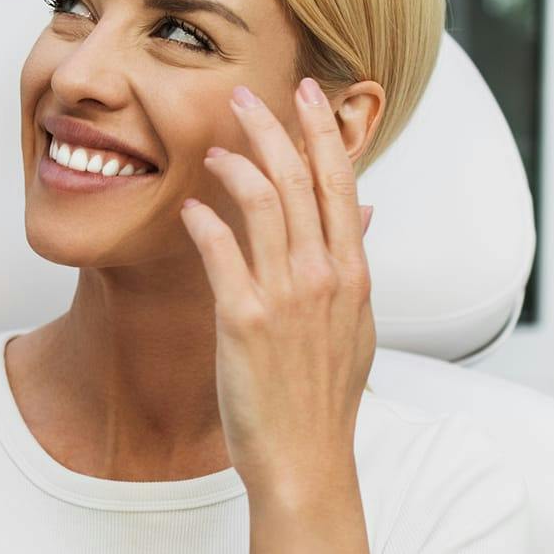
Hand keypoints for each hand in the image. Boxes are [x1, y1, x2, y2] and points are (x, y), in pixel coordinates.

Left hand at [178, 78, 375, 499]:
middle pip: (300, 178)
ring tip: (214, 149)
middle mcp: (325, 276)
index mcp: (354, 275)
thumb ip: (353, 265)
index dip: (322, 131)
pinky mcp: (245, 319)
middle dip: (273, 127)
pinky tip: (190, 208)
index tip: (307, 93)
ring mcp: (287, 295)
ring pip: (263, 202)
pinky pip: (221, 250)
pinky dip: (204, 220)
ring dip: (235, 164)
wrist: (307, 460)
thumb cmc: (323, 400)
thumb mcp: (355, 328)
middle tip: (246, 95)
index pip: (341, 183)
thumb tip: (362, 214)